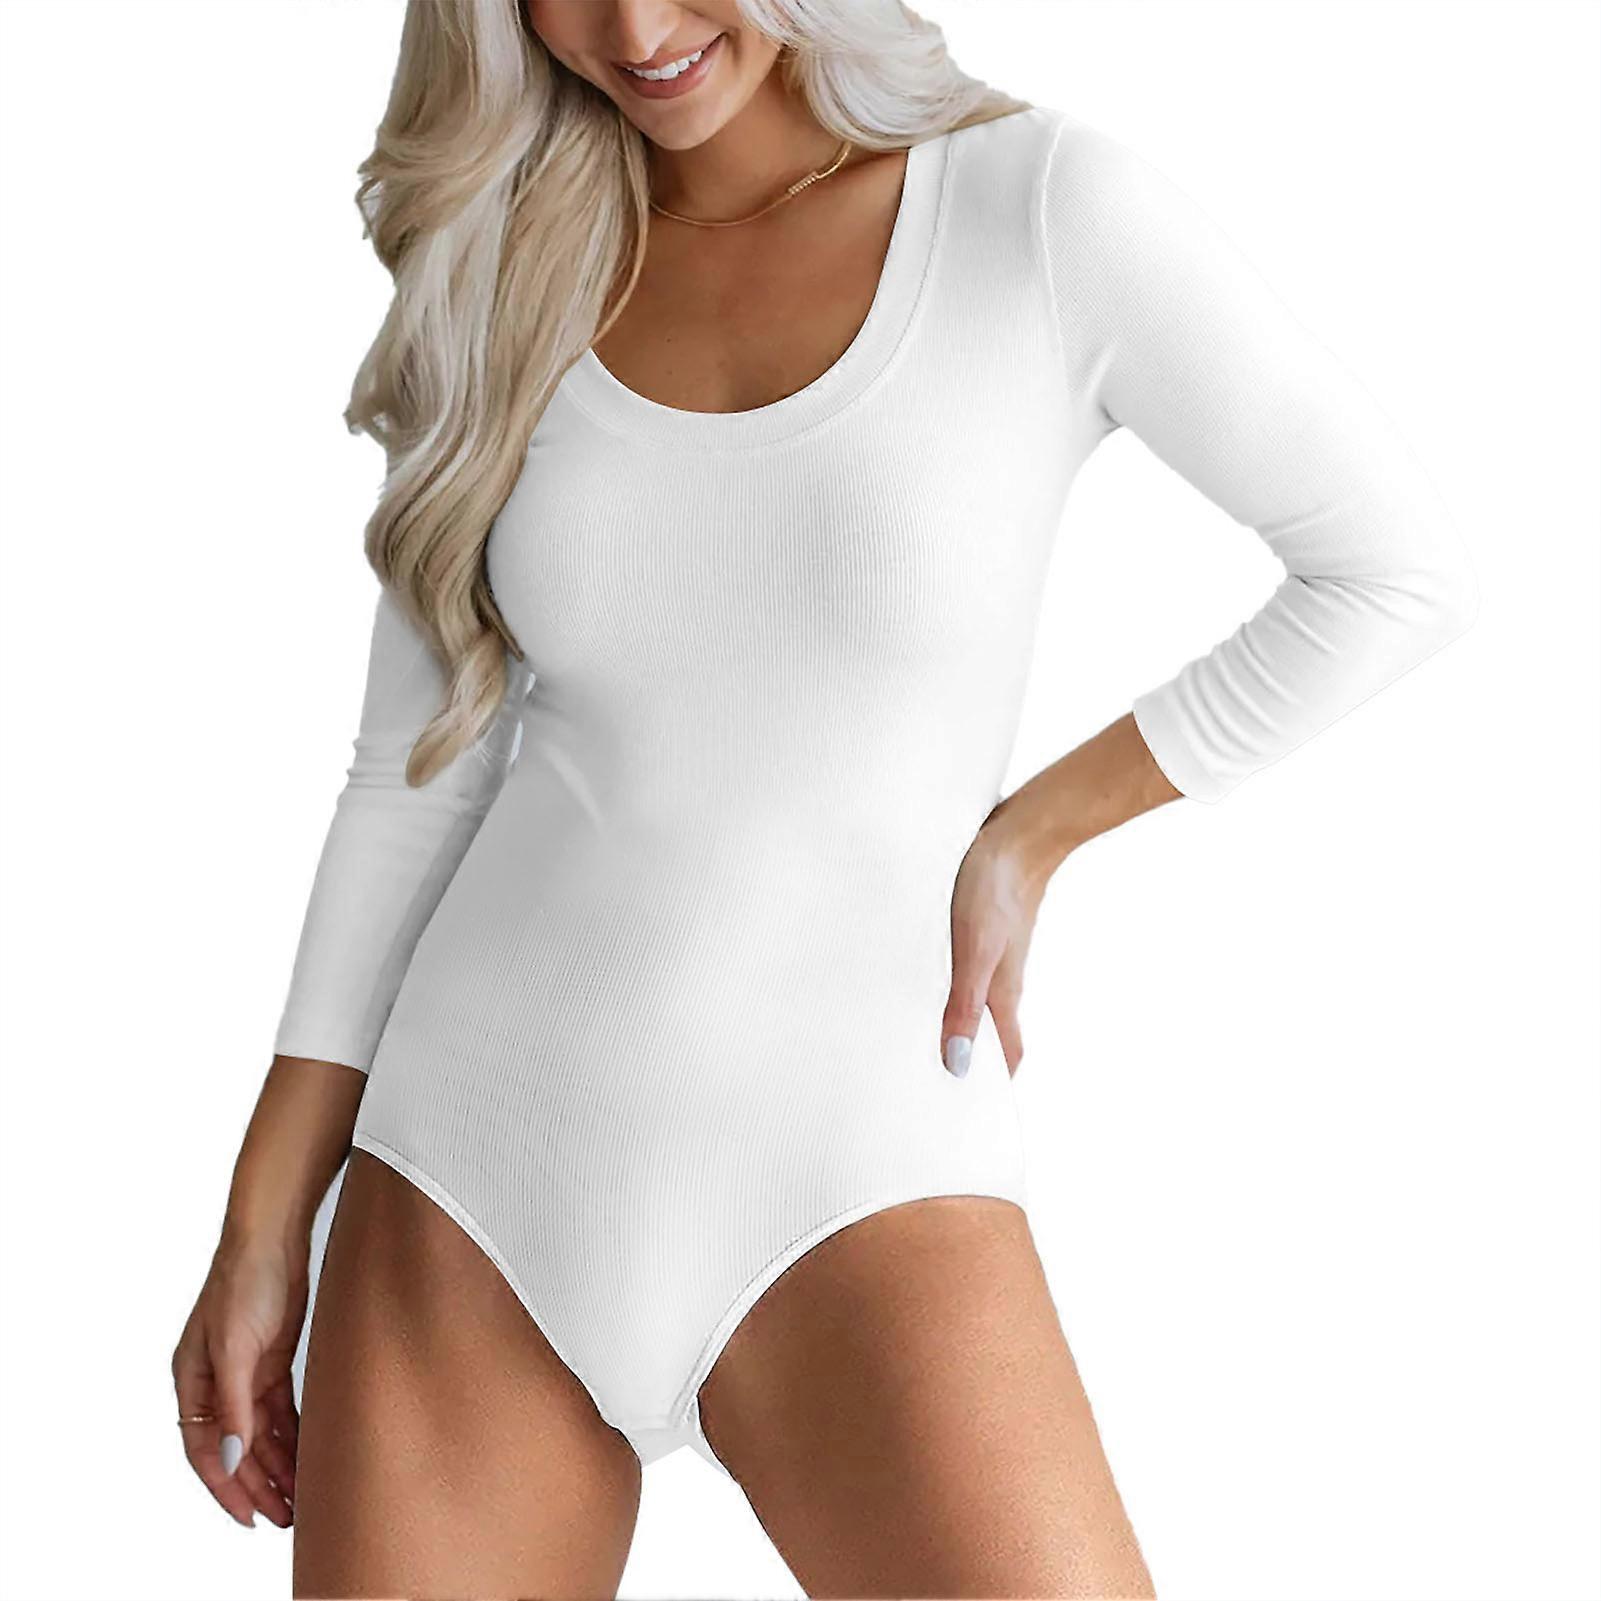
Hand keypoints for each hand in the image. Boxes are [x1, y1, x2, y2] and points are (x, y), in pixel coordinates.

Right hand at [171, 1231, 305, 1528]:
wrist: (274, 1236)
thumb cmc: (244, 1282)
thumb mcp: (235, 1346)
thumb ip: (234, 1404)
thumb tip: (232, 1458)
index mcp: (193, 1383)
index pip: (207, 1451)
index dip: (226, 1488)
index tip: (250, 1518)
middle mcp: (217, 1384)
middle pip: (237, 1449)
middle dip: (258, 1485)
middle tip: (285, 1518)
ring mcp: (246, 1374)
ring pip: (261, 1435)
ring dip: (278, 1466)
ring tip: (301, 1498)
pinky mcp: (273, 1362)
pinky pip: (282, 1412)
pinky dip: (293, 1436)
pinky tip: (308, 1458)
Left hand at [940, 806, 1054, 1078]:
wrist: (1021, 832)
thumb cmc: (996, 888)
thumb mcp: (974, 952)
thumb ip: (964, 1007)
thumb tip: (958, 1067)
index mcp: (1002, 994)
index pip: (1004, 1057)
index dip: (989, 1088)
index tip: (967, 1118)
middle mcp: (1001, 980)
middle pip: (989, 1035)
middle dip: (969, 1063)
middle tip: (935, 1090)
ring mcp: (994, 955)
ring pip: (978, 1004)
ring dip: (959, 1027)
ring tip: (926, 1047)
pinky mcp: (982, 931)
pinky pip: (967, 974)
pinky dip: (951, 992)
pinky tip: (928, 986)